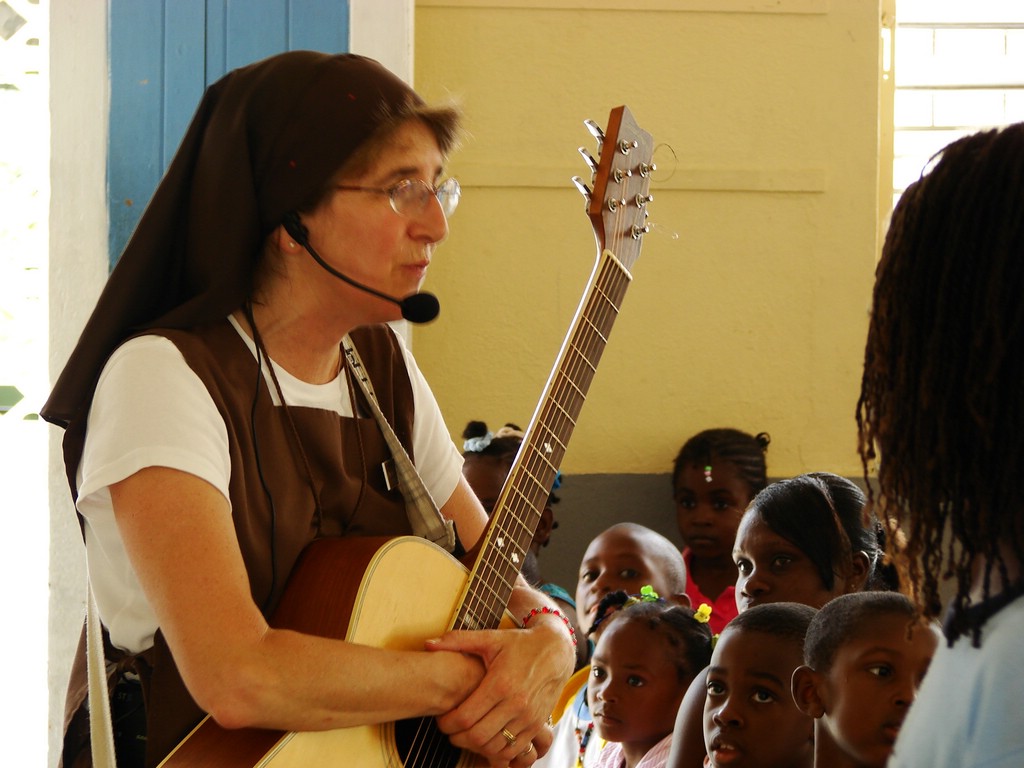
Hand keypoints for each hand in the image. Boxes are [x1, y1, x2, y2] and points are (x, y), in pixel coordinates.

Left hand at [425, 622, 570, 763]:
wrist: (556, 650)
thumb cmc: (520, 644)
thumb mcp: (490, 638)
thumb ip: (458, 641)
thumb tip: (428, 644)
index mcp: (500, 683)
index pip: (465, 717)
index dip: (447, 724)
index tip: (441, 720)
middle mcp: (516, 703)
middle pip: (477, 736)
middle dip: (457, 738)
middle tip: (450, 730)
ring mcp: (528, 717)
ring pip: (495, 747)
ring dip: (476, 746)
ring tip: (466, 734)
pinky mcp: (537, 725)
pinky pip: (513, 750)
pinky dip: (497, 750)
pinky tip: (487, 739)